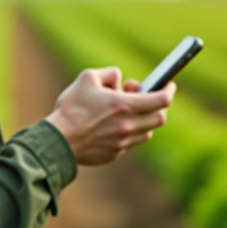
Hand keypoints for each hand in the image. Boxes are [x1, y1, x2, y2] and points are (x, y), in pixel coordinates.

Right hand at [45, 66, 174, 165]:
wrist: (57, 140)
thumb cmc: (71, 108)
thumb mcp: (87, 78)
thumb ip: (110, 74)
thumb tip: (120, 80)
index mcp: (124, 106)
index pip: (161, 100)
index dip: (169, 90)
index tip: (169, 84)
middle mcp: (128, 126)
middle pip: (159, 118)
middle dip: (158, 106)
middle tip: (146, 97)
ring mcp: (123, 142)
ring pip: (146, 132)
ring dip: (143, 120)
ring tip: (126, 111)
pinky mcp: (115, 154)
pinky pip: (131, 142)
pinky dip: (129, 132)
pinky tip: (114, 125)